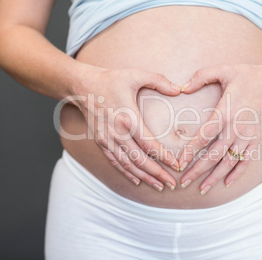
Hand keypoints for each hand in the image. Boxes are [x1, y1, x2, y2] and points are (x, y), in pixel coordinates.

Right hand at [72, 67, 181, 191]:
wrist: (82, 86)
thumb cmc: (111, 79)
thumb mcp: (136, 75)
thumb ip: (159, 80)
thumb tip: (179, 90)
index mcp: (128, 118)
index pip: (149, 145)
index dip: (164, 158)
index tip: (177, 166)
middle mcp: (117, 132)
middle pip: (140, 160)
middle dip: (157, 174)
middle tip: (172, 185)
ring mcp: (107, 139)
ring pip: (128, 165)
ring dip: (144, 177)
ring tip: (159, 186)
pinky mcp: (101, 142)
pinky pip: (115, 162)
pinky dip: (126, 173)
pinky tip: (137, 181)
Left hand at [178, 63, 261, 193]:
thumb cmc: (249, 76)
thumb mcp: (224, 70)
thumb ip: (201, 76)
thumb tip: (182, 88)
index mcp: (225, 112)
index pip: (204, 136)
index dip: (190, 151)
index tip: (179, 163)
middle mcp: (236, 129)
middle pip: (214, 155)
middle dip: (197, 170)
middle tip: (183, 182)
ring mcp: (247, 137)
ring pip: (229, 162)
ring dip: (215, 177)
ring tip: (202, 189)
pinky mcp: (256, 140)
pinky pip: (246, 161)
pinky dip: (237, 174)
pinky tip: (227, 183)